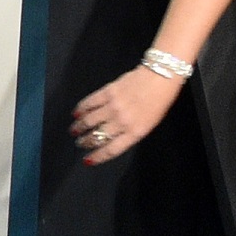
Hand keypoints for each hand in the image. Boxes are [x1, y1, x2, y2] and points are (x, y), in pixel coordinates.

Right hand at [67, 65, 183, 166]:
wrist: (161, 76)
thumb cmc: (159, 100)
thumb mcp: (149, 124)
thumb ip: (130, 133)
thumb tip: (111, 138)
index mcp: (135, 132)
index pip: (110, 150)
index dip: (97, 157)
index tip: (88, 160)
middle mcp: (122, 121)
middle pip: (97, 136)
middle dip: (85, 142)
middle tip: (80, 142)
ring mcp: (114, 106)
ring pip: (89, 121)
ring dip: (79, 127)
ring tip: (75, 129)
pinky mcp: (108, 92)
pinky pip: (90, 103)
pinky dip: (81, 109)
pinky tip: (77, 113)